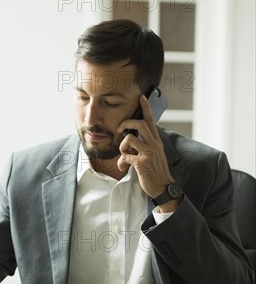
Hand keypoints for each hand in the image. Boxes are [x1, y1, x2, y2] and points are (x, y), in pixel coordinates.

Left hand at [117, 95, 178, 211]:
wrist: (163, 187)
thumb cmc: (155, 171)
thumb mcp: (152, 154)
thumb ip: (142, 146)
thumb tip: (127, 142)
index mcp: (155, 140)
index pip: (150, 120)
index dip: (145, 108)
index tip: (141, 97)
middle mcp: (153, 144)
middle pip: (138, 123)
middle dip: (125, 123)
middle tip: (119, 130)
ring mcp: (149, 152)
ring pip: (129, 138)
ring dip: (122, 146)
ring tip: (124, 154)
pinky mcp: (143, 163)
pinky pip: (126, 156)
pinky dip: (121, 162)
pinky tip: (123, 167)